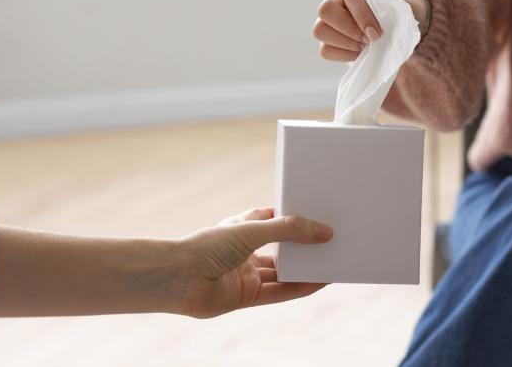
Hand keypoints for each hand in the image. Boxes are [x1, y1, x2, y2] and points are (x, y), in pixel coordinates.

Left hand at [170, 208, 332, 318]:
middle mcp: (245, 251)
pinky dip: (300, 287)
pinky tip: (319, 282)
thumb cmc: (207, 246)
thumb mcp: (253, 229)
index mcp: (242, 227)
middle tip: (332, 240)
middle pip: (282, 248)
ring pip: (284, 271)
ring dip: (306, 268)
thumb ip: (288, 230)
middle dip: (305, 245)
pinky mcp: (248, 296)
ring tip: (332, 261)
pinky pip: (281, 292)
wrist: (179, 278)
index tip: (318, 216)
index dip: (294, 218)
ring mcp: (247, 274)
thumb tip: (323, 232)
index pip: (273, 219)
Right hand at [313, 0, 428, 61]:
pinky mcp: (328, 38)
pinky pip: (325, 50)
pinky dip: (343, 55)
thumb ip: (395, 14)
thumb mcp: (403, 7)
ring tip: (365, 47)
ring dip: (345, 44)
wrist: (397, 23)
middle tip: (369, 41)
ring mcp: (329, 19)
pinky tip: (360, 53)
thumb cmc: (399, 13)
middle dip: (349, 30)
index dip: (362, 16)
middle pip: (326, 10)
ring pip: (320, 30)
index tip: (376, 34)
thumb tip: (380, 34)